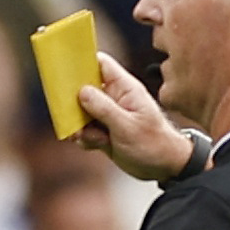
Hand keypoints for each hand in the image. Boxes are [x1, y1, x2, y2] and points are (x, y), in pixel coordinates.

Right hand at [73, 49, 198, 179]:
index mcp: (124, 88)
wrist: (164, 168)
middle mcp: (114, 97)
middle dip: (74, 104)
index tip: (65, 71)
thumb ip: (104, 108)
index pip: (101, 64)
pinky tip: (96, 145)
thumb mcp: (127, 127)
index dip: (82, 62)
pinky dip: (84, 138)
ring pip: (81, 112)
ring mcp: (108, 114)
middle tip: (74, 119)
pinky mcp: (103, 130)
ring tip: (92, 138)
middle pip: (84, 88)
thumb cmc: (153, 144)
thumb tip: (82, 91)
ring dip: (79, 126)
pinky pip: (84, 129)